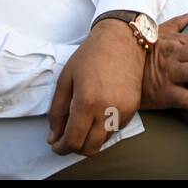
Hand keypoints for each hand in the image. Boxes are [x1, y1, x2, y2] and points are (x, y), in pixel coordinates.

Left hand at [47, 20, 144, 155]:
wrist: (122, 40)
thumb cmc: (91, 55)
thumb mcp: (66, 79)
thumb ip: (57, 111)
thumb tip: (54, 137)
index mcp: (87, 101)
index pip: (73, 140)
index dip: (61, 148)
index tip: (56, 144)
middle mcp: (107, 110)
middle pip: (90, 148)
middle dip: (75, 147)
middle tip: (67, 137)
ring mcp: (123, 110)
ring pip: (103, 142)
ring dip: (90, 139)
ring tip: (82, 123)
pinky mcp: (133, 108)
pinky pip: (116, 130)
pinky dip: (104, 129)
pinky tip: (97, 114)